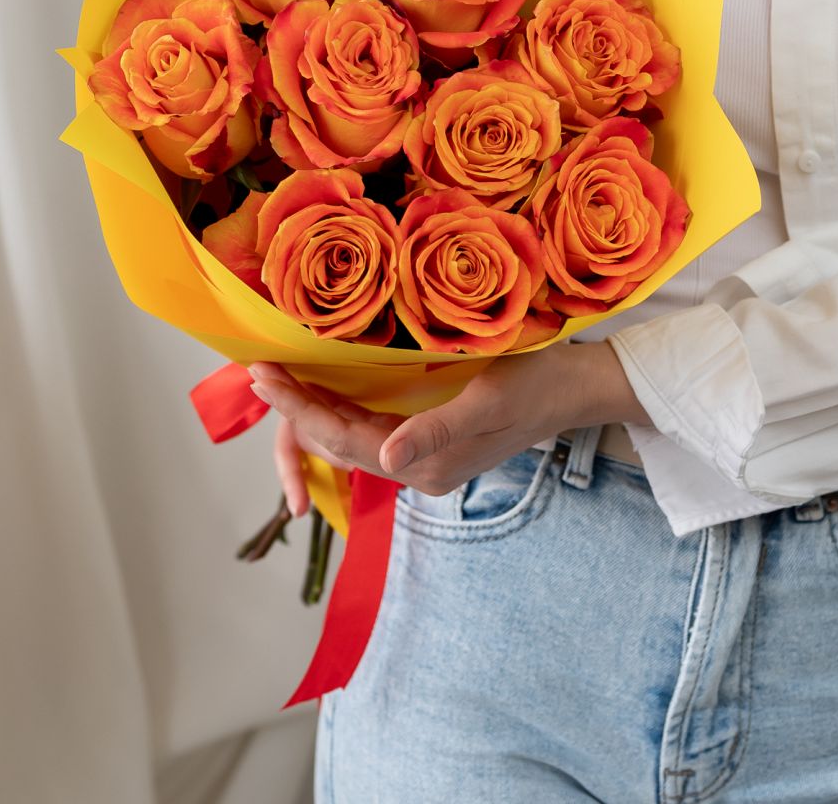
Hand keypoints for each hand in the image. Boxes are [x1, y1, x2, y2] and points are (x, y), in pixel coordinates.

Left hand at [247, 340, 642, 499]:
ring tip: (278, 376)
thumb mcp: (491, 398)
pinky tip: (325, 383)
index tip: (263, 375)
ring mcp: (425, 455)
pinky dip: (340, 407)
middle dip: (294, 411)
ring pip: (350, 438)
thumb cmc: (540, 382)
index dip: (299, 408)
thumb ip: (437, 431)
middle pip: (339, 444)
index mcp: (428, 464)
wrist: (581, 388)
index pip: (345, 438)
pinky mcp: (432, 438)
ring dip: (312, 410)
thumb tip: (387, 460)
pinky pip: (370, 428)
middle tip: (256, 370)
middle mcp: (419, 467)